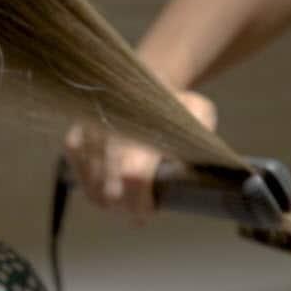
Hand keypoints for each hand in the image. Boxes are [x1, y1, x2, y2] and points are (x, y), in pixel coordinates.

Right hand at [64, 90, 217, 222]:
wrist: (144, 77)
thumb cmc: (175, 105)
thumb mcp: (199, 115)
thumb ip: (204, 142)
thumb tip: (216, 175)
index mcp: (143, 129)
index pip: (133, 178)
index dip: (140, 203)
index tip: (148, 212)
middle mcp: (110, 132)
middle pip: (109, 189)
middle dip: (125, 207)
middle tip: (138, 210)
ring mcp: (88, 133)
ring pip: (91, 186)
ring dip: (108, 200)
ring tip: (125, 200)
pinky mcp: (74, 135)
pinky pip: (77, 172)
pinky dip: (91, 185)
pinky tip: (106, 186)